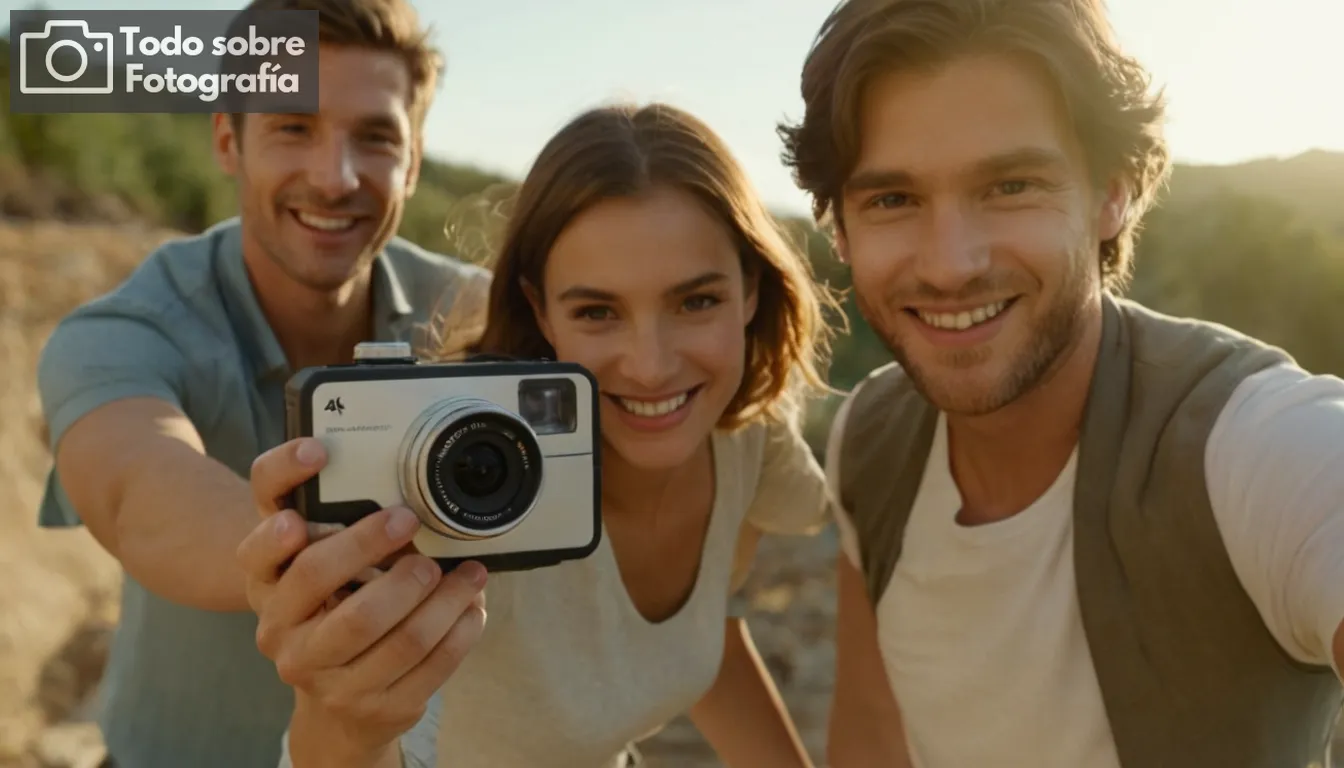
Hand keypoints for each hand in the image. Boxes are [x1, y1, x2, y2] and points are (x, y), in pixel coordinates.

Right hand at [237, 438, 488, 764]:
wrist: (335, 704)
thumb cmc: (335, 612)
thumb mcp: (322, 570)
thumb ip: (335, 529)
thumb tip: (402, 496)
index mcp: (266, 588)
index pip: (255, 546)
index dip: (278, 507)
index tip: (315, 456)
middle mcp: (281, 633)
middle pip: (318, 578)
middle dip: (369, 541)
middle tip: (409, 519)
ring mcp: (324, 677)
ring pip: (394, 635)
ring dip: (442, 597)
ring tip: (470, 572)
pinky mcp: (372, 707)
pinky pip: (428, 667)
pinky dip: (459, 631)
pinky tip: (472, 608)